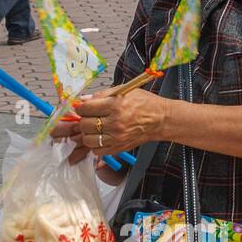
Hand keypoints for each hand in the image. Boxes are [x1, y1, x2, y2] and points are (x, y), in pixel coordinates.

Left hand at [51, 89, 167, 158]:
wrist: (160, 119)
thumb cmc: (145, 103)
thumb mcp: (125, 91)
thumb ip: (102, 94)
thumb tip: (84, 99)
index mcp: (116, 106)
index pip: (86, 108)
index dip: (81, 107)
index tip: (83, 107)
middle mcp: (115, 123)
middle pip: (84, 124)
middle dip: (83, 119)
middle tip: (89, 116)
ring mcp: (116, 138)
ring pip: (88, 139)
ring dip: (87, 133)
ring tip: (93, 127)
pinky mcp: (118, 148)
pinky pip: (96, 150)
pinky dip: (95, 144)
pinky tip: (100, 137)